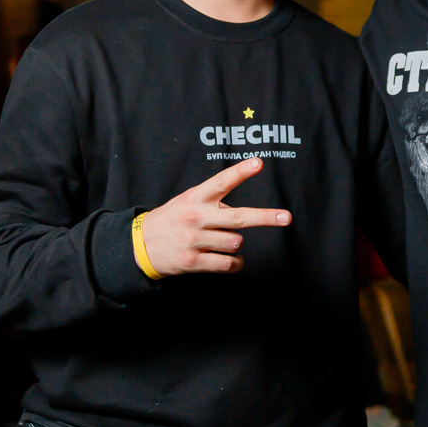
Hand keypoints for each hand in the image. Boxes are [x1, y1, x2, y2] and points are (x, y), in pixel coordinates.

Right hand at [141, 156, 290, 275]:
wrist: (141, 245)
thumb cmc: (173, 219)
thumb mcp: (188, 200)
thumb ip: (213, 200)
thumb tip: (245, 209)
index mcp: (196, 197)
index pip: (222, 181)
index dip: (241, 172)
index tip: (258, 163)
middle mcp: (196, 217)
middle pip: (238, 217)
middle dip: (265, 217)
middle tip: (285, 217)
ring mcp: (194, 240)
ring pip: (235, 242)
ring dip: (235, 244)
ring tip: (223, 241)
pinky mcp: (193, 261)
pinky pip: (227, 263)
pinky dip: (234, 263)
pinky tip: (229, 259)